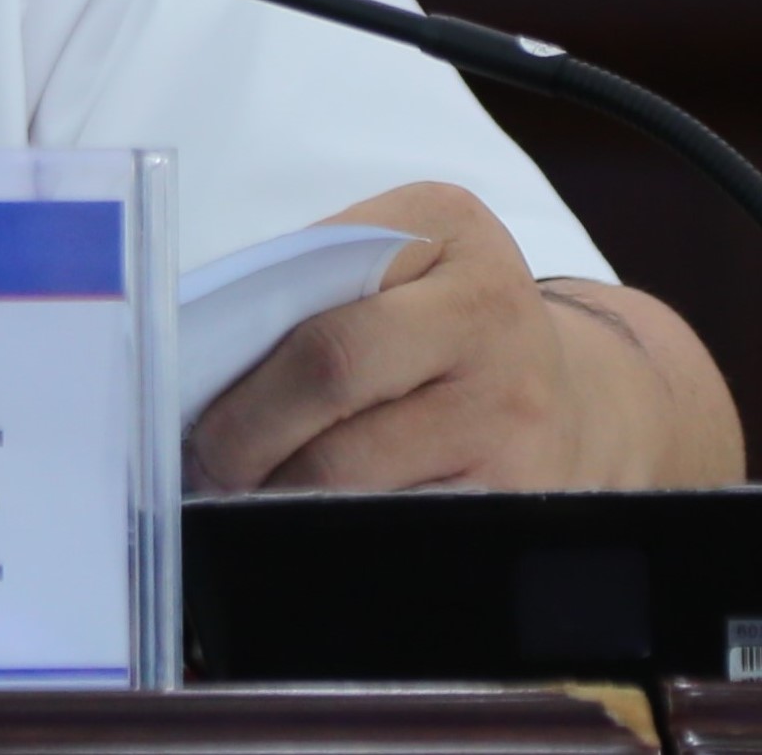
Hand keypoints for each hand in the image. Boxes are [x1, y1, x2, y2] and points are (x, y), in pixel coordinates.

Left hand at [187, 182, 739, 493]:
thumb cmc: (443, 326)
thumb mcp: (397, 266)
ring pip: (354, 467)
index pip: (312, 285)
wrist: (580, 402)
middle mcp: (490, 309)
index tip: (181, 392)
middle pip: (329, 368)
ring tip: (235, 499)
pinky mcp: (519, 494)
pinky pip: (397, 524)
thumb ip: (311, 286)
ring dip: (277, 492)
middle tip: (199, 463)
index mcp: (446, 227)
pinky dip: (335, 534)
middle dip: (244, 428)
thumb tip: (192, 358)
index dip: (235, 350)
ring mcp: (512, 408)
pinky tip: (301, 532)